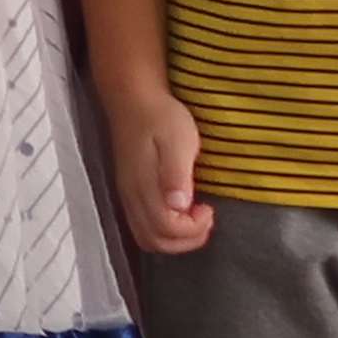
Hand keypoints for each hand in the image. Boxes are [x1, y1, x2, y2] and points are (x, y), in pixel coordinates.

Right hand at [105, 77, 213, 254]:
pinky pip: (143, 226)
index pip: (166, 228)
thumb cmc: (160, 116)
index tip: (209, 207)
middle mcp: (131, 195)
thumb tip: (179, 205)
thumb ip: (176, 174)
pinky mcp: (129, 190)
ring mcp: (127, 194)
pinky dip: (164, 230)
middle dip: (186, 239)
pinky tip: (180, 211)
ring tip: (195, 218)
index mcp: (143, 184)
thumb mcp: (178, 140)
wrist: (132, 97)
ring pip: (147, 237)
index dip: (193, 228)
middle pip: (154, 240)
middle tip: (206, 217)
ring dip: (175, 238)